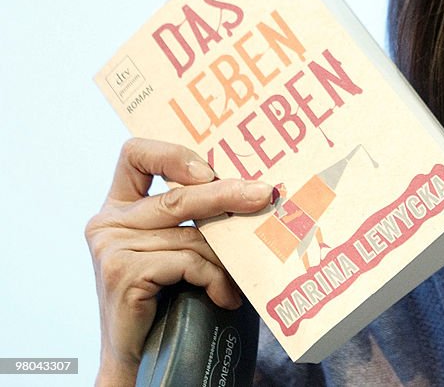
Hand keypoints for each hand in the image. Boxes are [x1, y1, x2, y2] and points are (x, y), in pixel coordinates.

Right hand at [85, 138, 272, 384]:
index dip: (173, 153)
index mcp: (120, 206)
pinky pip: (188, 262)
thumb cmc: (170, 300)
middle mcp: (109, 222)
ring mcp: (112, 247)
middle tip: (265, 194)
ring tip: (239, 279)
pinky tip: (224, 298)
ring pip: (191, 236)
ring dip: (225, 259)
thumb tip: (258, 189)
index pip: (135, 154)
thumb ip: (197, 218)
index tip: (209, 168)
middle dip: (228, 194)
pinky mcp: (123, 272)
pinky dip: (215, 280)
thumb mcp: (180, 248)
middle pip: (178, 196)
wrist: (141, 359)